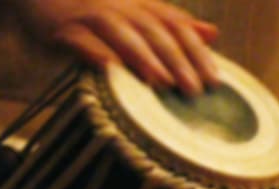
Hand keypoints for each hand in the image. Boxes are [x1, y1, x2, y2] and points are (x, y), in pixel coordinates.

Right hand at [14, 0, 220, 94]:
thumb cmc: (93, 9)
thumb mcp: (136, 12)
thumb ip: (172, 24)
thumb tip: (212, 33)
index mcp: (141, 5)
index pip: (177, 26)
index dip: (197, 52)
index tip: (214, 80)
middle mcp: (120, 7)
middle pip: (154, 31)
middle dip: (177, 60)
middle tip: (194, 90)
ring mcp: (91, 15)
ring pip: (122, 33)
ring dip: (143, 57)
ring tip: (162, 82)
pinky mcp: (63, 27)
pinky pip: (82, 39)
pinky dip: (97, 52)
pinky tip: (111, 69)